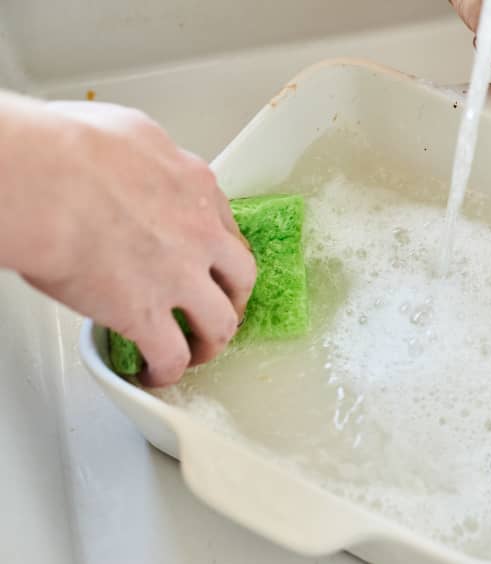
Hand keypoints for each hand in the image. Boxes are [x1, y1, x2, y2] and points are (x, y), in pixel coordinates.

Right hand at [0, 96, 255, 385]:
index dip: (221, 253)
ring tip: (197, 352)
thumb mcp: (128, 132)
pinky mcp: (147, 314)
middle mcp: (200, 233)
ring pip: (220, 324)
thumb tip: (138, 163)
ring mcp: (180, 277)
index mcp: (195, 186)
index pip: (226, 227)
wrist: (43, 181)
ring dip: (211, 343)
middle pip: (240, 277)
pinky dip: (168, 371)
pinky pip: (172, 355)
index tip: (213, 265)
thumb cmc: (67, 148)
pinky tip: (155, 374)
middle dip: (234, 298)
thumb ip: (147, 155)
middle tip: (219, 309)